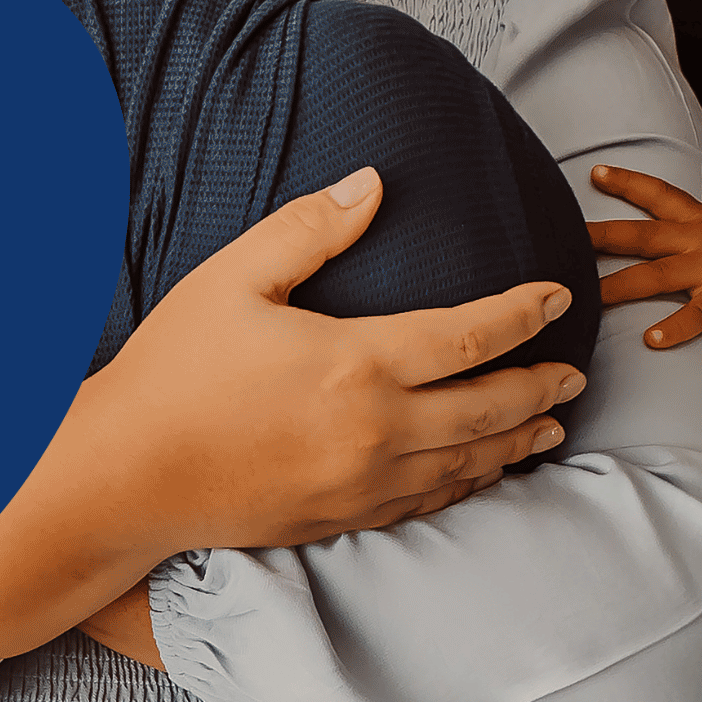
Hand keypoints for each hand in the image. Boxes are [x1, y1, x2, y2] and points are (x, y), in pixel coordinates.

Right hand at [77, 167, 591, 546]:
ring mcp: (363, 483)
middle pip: (489, 406)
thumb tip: (373, 183)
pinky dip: (468, 481)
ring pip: (468, 461)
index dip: (523, 312)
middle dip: (540, 384)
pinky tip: (481, 469)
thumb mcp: (233, 279)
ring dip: (517, 440)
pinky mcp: (342, 518)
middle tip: (574, 370)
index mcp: (357, 362)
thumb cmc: (174, 370)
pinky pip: (428, 500)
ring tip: (551, 424)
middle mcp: (376, 430)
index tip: (556, 297)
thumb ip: (309, 228)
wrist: (127, 476)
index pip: (470, 333)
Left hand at [585, 169, 701, 349]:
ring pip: (653, 276)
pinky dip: (674, 328)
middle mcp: (698, 239)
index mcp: (701, 221)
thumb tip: (681, 249)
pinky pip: (697, 314)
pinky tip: (652, 341)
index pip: (656, 194)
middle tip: (558, 238)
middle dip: (596, 238)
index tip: (593, 173)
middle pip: (638, 235)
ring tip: (585, 301)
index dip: (624, 183)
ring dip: (617, 288)